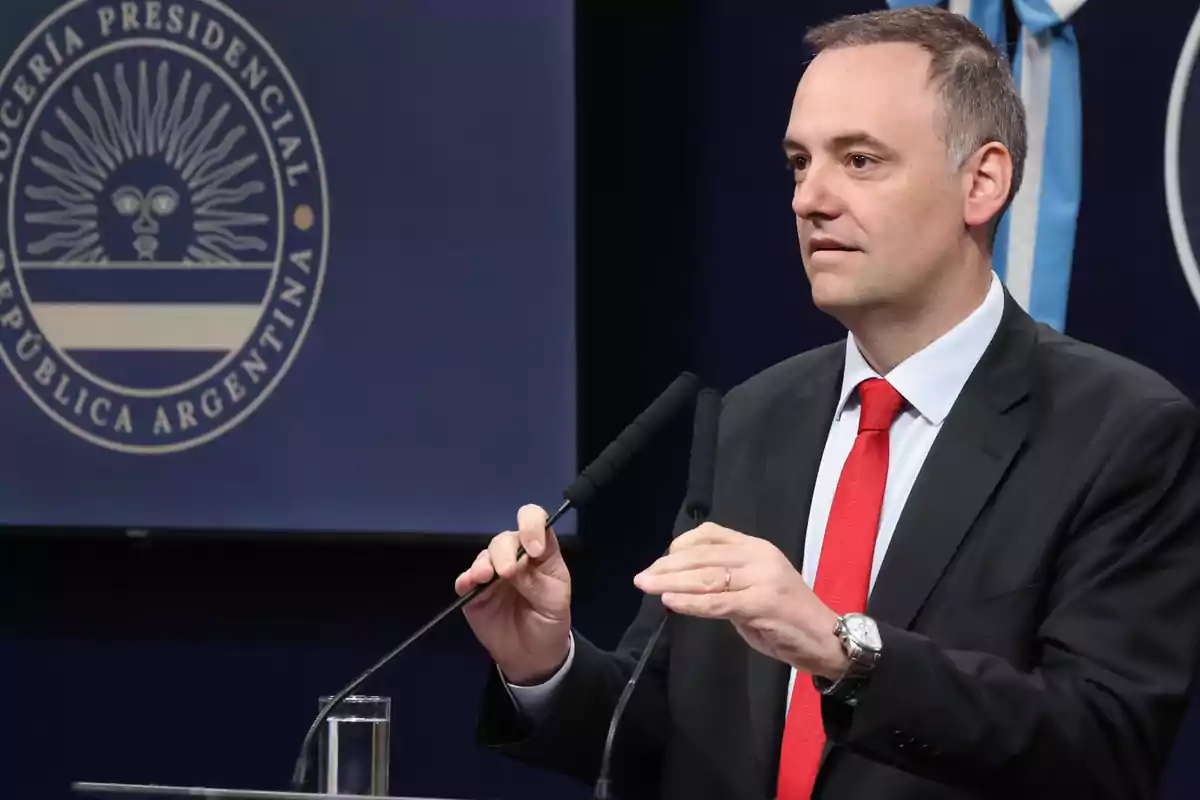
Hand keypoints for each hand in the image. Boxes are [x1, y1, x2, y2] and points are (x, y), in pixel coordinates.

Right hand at [455, 504, 571, 684]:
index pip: (535, 522)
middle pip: (505, 539)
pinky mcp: (474, 592)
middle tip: (508, 573)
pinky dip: (466, 579)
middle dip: (504, 551)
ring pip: (485, 554)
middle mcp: (515, 556)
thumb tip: (516, 565)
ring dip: (484, 563)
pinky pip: (465, 579)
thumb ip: (537, 580)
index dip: (532, 525)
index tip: (534, 549)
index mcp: (540, 553)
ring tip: (485, 577)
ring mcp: (492, 573)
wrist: (533, 655)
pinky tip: (470, 584)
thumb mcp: (555, 600)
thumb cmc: (550, 621)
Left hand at [633, 522, 848, 678]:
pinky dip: (691, 602)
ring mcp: (762, 579)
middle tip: (642, 577)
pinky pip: (718, 602)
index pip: (711, 534)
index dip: (680, 546)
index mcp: (757, 548)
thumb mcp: (754, 588)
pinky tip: (671, 601)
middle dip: (667, 566)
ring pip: (707, 576)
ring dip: (671, 581)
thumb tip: (684, 582)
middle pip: (703, 556)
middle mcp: (759, 557)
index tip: (661, 561)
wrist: (827, 640)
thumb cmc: (787, 618)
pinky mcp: (762, 604)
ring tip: (647, 585)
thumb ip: (725, 581)